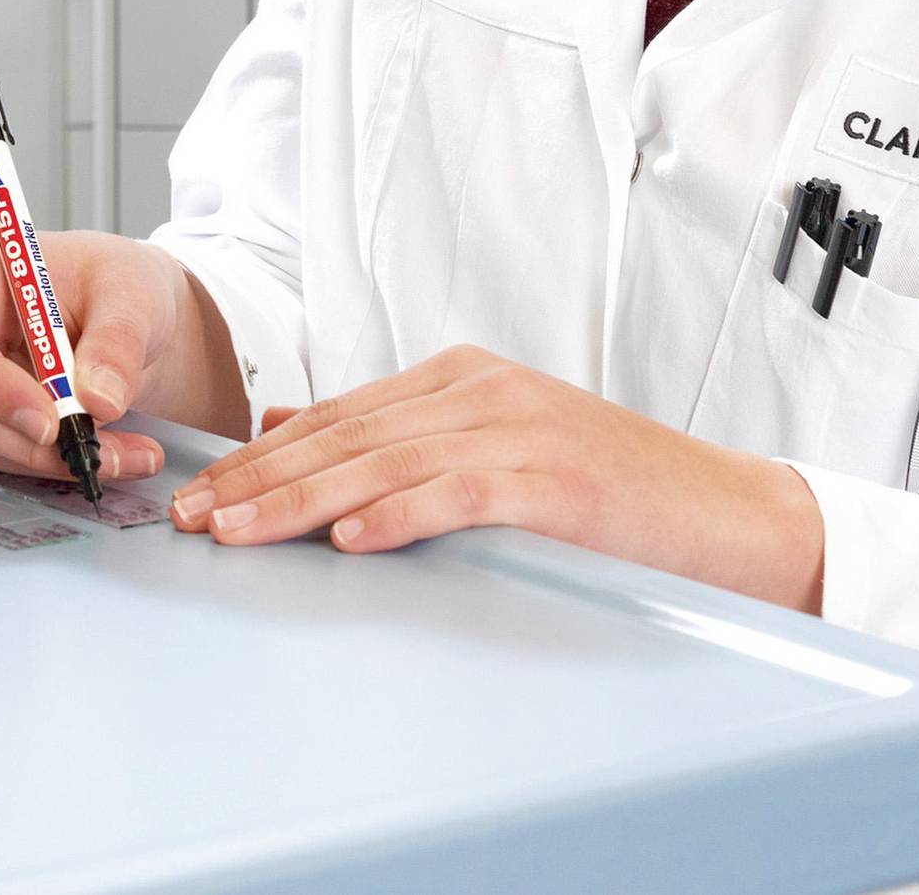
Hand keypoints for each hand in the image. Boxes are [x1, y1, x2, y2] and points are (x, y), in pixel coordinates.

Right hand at [0, 230, 243, 483]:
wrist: (131, 316)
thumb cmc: (112, 281)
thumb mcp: (130, 292)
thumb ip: (117, 339)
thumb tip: (99, 397)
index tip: (43, 416)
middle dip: (20, 435)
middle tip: (86, 447)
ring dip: (48, 459)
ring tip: (121, 455)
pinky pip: (7, 455)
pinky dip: (57, 465)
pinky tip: (112, 456)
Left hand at [164, 344, 827, 611]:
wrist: (727, 514)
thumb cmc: (611, 494)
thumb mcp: (494, 446)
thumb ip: (400, 435)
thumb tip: (290, 427)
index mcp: (462, 377)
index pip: (338, 415)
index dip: (260, 455)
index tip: (198, 491)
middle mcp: (481, 389)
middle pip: (347, 436)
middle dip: (259, 480)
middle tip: (192, 518)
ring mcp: (519, 428)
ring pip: (386, 463)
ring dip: (302, 501)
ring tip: (239, 531)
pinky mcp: (554, 479)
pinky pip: (459, 494)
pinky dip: (400, 517)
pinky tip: (350, 541)